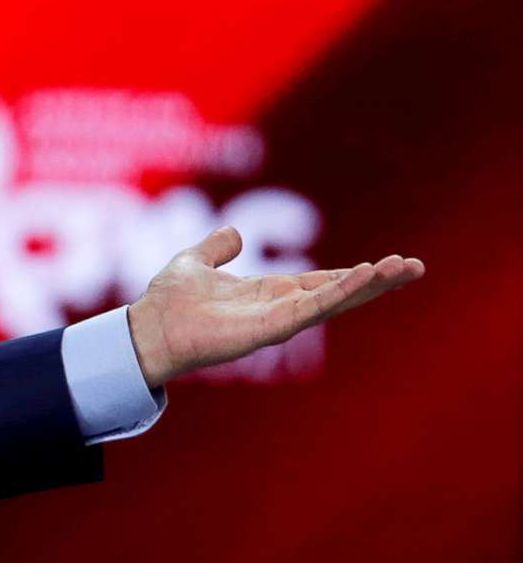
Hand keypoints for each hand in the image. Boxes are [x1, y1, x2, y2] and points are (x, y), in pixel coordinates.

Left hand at [125, 225, 423, 388]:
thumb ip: (216, 249)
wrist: (146, 328)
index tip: (387, 264)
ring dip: (368, 285)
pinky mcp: (270, 328)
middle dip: (377, 281)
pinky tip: (366, 277)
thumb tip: (235, 233)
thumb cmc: (166, 302)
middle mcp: (279, 307)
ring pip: (333, 300)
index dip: (352, 274)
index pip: (321, 282)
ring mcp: (278, 319)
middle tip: (416, 268)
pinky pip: (312, 308)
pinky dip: (339, 291)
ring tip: (404, 270)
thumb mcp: (194, 262)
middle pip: (338, 292)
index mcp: (267, 292)